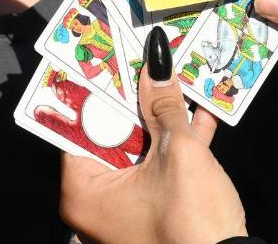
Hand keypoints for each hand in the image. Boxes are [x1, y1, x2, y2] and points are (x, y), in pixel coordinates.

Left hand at [61, 29, 246, 243]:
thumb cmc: (192, 220)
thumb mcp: (179, 152)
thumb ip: (165, 104)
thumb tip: (156, 62)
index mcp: (84, 190)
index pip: (78, 126)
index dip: (97, 89)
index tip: (108, 58)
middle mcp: (96, 202)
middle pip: (110, 135)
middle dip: (133, 98)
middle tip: (144, 61)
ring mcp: (125, 208)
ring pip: (140, 149)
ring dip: (161, 116)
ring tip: (174, 78)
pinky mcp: (153, 211)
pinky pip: (158, 168)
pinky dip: (176, 143)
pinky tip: (199, 113)